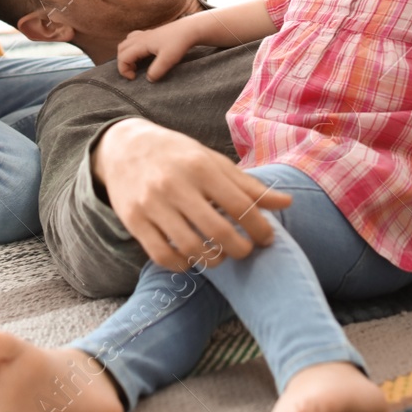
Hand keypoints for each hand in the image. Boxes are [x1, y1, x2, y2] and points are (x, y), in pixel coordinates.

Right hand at [92, 118, 291, 271]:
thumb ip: (248, 185)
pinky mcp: (134, 221)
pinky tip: (192, 258)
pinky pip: (163, 255)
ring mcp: (152, 204)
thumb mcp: (212, 161)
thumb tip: (287, 203)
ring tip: (220, 256)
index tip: (266, 238)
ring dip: (213, 260)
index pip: (240, 205)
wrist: (124, 147)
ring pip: (191, 247)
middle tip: (245, 251)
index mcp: (200, 167)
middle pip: (218, 231)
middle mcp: (175, 185)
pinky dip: (183, 264)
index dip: (260, 228)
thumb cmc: (178, 155)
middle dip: (240, 249)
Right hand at [117, 19, 199, 80]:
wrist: (189, 29)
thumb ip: (156, 71)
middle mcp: (140, 38)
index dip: (124, 70)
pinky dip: (133, 48)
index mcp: (141, 44)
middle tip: (134, 72)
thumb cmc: (178, 43)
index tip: (134, 78)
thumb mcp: (168, 60)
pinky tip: (144, 54)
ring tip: (137, 64)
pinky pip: (134, 39)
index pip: (122, 57)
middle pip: (121, 49)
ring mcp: (145, 34)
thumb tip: (149, 79)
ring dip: (127, 54)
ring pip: (127, 42)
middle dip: (123, 62)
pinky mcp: (152, 34)